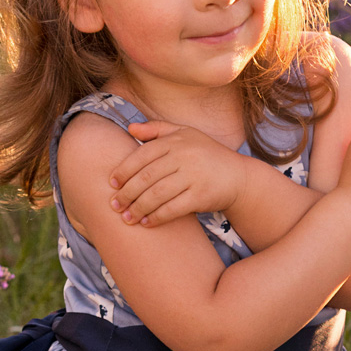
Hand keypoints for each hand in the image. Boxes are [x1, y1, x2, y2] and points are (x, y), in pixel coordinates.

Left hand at [107, 119, 248, 225]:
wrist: (238, 177)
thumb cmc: (206, 155)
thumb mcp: (185, 134)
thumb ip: (157, 129)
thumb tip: (130, 128)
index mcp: (176, 140)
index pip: (142, 155)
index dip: (124, 170)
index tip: (111, 183)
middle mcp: (184, 156)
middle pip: (146, 177)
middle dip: (127, 193)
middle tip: (114, 205)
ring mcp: (193, 176)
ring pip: (157, 194)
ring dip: (138, 208)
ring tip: (126, 218)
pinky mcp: (201, 196)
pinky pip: (172, 209)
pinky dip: (156, 217)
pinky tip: (146, 223)